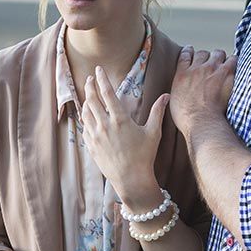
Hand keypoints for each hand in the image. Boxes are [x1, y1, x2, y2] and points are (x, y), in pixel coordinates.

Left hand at [81, 67, 167, 208]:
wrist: (131, 179)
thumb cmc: (144, 156)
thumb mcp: (154, 133)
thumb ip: (158, 112)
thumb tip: (166, 96)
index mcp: (120, 120)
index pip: (107, 93)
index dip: (101, 79)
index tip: (98, 70)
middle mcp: (104, 126)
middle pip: (92, 99)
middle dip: (90, 86)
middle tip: (90, 79)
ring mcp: (95, 136)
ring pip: (85, 112)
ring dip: (86, 100)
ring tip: (89, 95)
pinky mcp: (91, 146)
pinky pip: (84, 126)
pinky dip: (84, 117)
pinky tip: (87, 114)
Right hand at [169, 46, 236, 136]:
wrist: (202, 121)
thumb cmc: (188, 117)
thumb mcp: (175, 100)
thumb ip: (179, 89)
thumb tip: (182, 90)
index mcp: (182, 75)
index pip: (185, 55)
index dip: (189, 51)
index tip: (191, 51)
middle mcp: (196, 68)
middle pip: (202, 53)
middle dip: (206, 57)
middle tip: (210, 64)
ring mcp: (211, 69)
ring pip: (217, 53)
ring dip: (220, 58)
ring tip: (223, 64)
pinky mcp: (226, 73)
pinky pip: (232, 59)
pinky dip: (233, 62)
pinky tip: (235, 67)